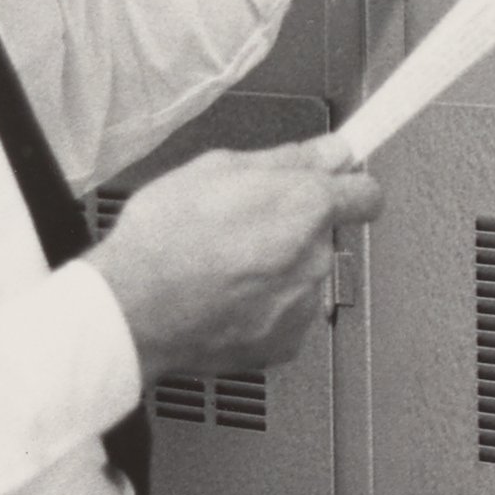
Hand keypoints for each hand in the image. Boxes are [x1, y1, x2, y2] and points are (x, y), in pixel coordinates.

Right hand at [88, 138, 382, 379]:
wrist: (128, 311)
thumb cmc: (161, 239)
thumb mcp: (215, 169)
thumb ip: (286, 159)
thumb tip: (329, 151)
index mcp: (304, 205)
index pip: (366, 194)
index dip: (350, 186)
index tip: (345, 182)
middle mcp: (313, 257)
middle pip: (323, 234)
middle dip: (293, 228)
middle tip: (241, 227)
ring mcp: (301, 304)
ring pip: (303, 276)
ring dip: (276, 270)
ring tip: (222, 266)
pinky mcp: (285, 343)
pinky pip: (287, 315)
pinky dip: (263, 309)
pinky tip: (224, 298)